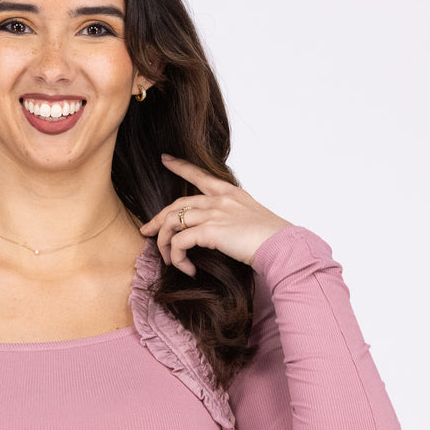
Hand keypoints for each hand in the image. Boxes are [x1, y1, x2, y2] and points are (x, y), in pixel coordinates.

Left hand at [139, 153, 292, 272]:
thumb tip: (219, 234)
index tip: (165, 159)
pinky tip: (187, 270)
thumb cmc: (272, 240)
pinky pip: (180, 242)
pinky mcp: (210, 231)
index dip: (180, 167)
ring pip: (172, 222)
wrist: (283, 246)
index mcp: (230, 194)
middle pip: (176, 204)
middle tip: (147, 231)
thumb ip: (233, 220)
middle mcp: (219, 200)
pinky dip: (178, 258)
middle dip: (157, 220)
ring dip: (165, 244)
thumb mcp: (252, 221)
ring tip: (169, 260)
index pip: (200, 175)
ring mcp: (214, 213)